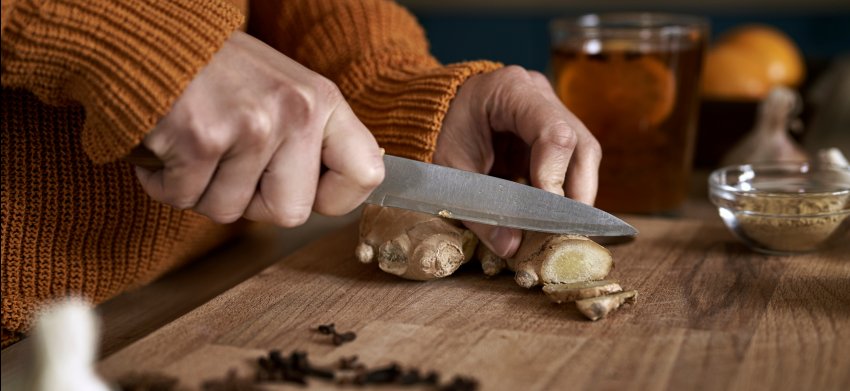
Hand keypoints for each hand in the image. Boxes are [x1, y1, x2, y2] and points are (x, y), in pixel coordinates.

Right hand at [134, 31, 384, 225]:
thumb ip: (309, 139)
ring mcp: (253, 125)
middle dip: (252, 204)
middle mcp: (297, 111)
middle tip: (229, 166)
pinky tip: (166, 146)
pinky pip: (184, 199)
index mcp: (323, 101)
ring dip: (201, 191)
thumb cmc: (216, 72)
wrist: (148, 33)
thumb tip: (328, 198)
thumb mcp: (282, 91)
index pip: (366, 174)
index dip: (332, 198)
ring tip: (193, 146)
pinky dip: (165, 183)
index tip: (301, 190)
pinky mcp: (202, 139)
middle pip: (291, 213)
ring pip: (229, 212)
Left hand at [434, 66, 601, 257]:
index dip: (556, 177)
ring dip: (575, 196)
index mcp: (511, 91)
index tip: (545, 214)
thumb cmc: (436, 132)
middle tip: (562, 232)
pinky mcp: (550, 133)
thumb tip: (511, 247)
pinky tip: (548, 216)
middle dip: (576, 194)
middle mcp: (539, 95)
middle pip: (581, 146)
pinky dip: (563, 192)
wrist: (429, 111)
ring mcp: (549, 111)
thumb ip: (479, 209)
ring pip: (583, 156)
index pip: (555, 133)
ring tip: (555, 228)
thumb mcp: (449, 172)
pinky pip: (570, 164)